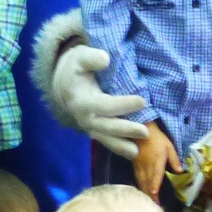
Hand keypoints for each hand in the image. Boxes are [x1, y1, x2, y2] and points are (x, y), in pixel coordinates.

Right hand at [50, 43, 150, 157]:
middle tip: (145, 132)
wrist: (65, 83)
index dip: (124, 104)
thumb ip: (91, 58)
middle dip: (126, 130)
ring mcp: (89, 127)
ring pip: (106, 139)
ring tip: (136, 153)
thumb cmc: (77, 68)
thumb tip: (105, 59)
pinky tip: (133, 153)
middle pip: (107, 126)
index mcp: (81, 101)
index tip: (143, 101)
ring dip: (121, 146)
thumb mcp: (80, 57)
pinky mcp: (94, 131)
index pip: (105, 105)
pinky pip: (106, 141)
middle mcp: (84, 117)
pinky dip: (118, 147)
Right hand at [132, 123, 180, 195]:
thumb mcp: (169, 146)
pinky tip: (142, 191)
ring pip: (141, 181)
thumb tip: (180, 171)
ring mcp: (140, 166)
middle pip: (148, 182)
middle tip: (155, 205)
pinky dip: (140, 186)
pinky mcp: (135, 166)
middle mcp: (147, 166)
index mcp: (157, 161)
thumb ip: (174, 159)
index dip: (154, 185)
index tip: (154, 195)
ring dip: (145, 192)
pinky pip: (137, 178)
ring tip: (149, 202)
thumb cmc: (158, 139)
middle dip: (151, 194)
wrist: (141, 131)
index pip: (155, 176)